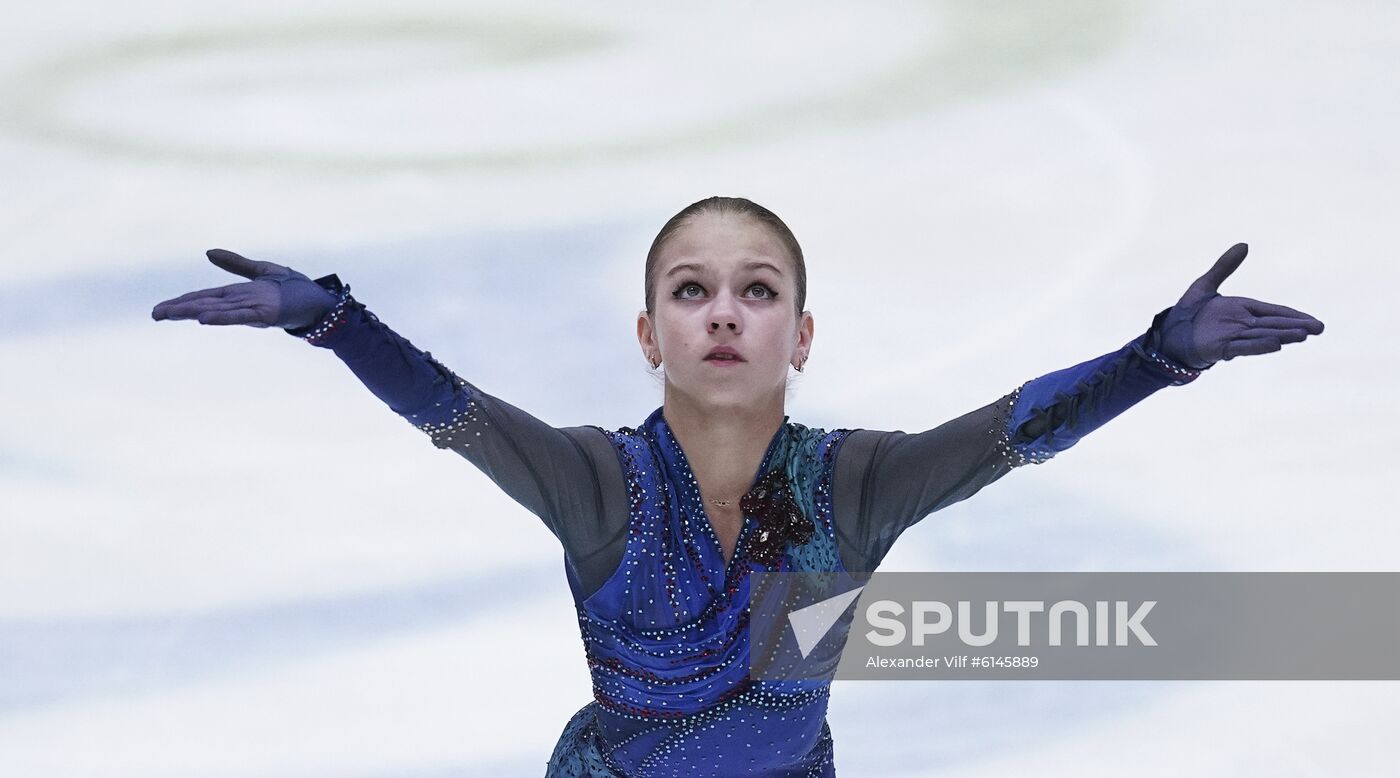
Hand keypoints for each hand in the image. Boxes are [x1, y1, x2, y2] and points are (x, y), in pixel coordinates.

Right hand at [151, 249, 336, 329]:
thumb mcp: (262, 270)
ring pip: (216, 311)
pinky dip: (221, 318)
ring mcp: (251, 310)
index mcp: (237, 295)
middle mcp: (240, 304)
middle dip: (179, 310)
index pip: (203, 298)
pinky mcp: (265, 314)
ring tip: (168, 314)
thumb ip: (236, 263)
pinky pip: (239, 316)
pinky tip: (202, 319)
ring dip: (191, 313)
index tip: (160, 308)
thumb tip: (208, 252)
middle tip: (154, 314)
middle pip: (204, 305)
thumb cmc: (295, 289)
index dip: (181, 301)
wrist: (321, 301)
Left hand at [1158, 243, 1323, 368]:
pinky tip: (1276, 345)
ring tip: (1304, 335)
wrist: (1167, 333)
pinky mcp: (1221, 349)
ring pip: (1263, 336)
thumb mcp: (1205, 284)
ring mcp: (1233, 338)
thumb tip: (1244, 244)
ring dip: (1283, 335)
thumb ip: (1224, 266)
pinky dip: (1259, 346)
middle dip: (1296, 327)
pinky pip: (1243, 347)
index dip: (1294, 316)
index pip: (1274, 312)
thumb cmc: (1188, 313)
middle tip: (1319, 328)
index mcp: (1243, 311)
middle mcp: (1242, 325)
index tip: (1314, 321)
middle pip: (1274, 325)